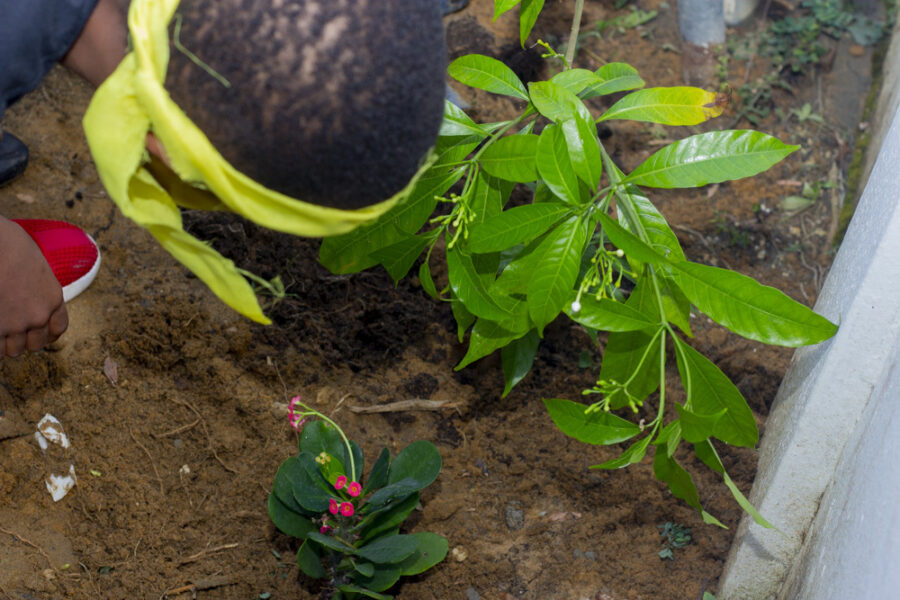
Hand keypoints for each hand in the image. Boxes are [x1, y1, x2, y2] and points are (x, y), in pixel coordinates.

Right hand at [0, 216, 67, 356]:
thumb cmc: (9, 245)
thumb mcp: (35, 267)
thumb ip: (37, 289)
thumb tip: (28, 296)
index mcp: (53, 299)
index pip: (58, 329)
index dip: (47, 334)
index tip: (38, 334)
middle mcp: (38, 315)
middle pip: (36, 344)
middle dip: (23, 340)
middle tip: (11, 332)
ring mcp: (15, 324)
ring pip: (13, 350)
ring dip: (4, 343)